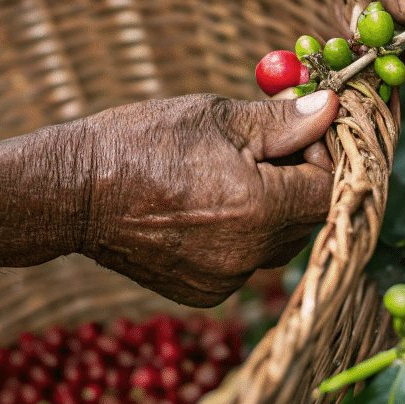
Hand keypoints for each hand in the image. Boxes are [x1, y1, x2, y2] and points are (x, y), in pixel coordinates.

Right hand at [64, 89, 338, 305]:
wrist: (73, 192)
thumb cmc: (144, 142)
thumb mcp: (219, 117)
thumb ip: (284, 121)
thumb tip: (331, 111)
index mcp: (259, 208)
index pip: (331, 190)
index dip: (325, 158)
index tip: (302, 134)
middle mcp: (248, 255)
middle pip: (310, 219)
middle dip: (301, 180)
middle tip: (268, 147)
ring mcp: (225, 280)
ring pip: (281, 242)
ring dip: (276, 208)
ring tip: (234, 174)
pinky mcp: (204, 292)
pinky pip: (248, 261)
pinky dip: (244, 234)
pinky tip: (209, 205)